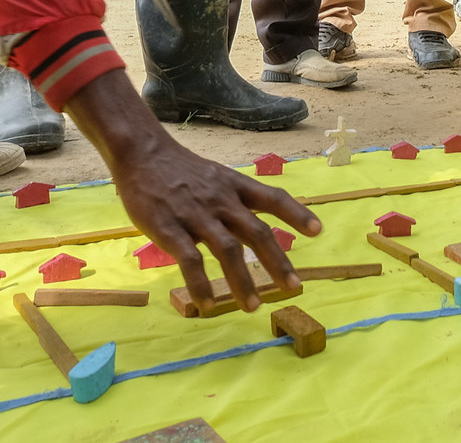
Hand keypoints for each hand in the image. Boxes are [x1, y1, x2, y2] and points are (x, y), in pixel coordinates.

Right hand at [64, 70, 318, 312]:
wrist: (142, 154)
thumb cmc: (180, 170)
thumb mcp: (215, 176)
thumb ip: (234, 200)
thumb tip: (255, 229)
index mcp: (234, 186)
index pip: (273, 198)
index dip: (297, 214)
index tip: (318, 231)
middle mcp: (221, 200)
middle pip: (257, 232)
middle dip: (277, 262)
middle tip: (294, 288)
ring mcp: (196, 215)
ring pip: (228, 251)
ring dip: (243, 281)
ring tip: (253, 307)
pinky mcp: (170, 228)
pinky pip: (190, 261)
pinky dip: (202, 285)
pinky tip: (208, 305)